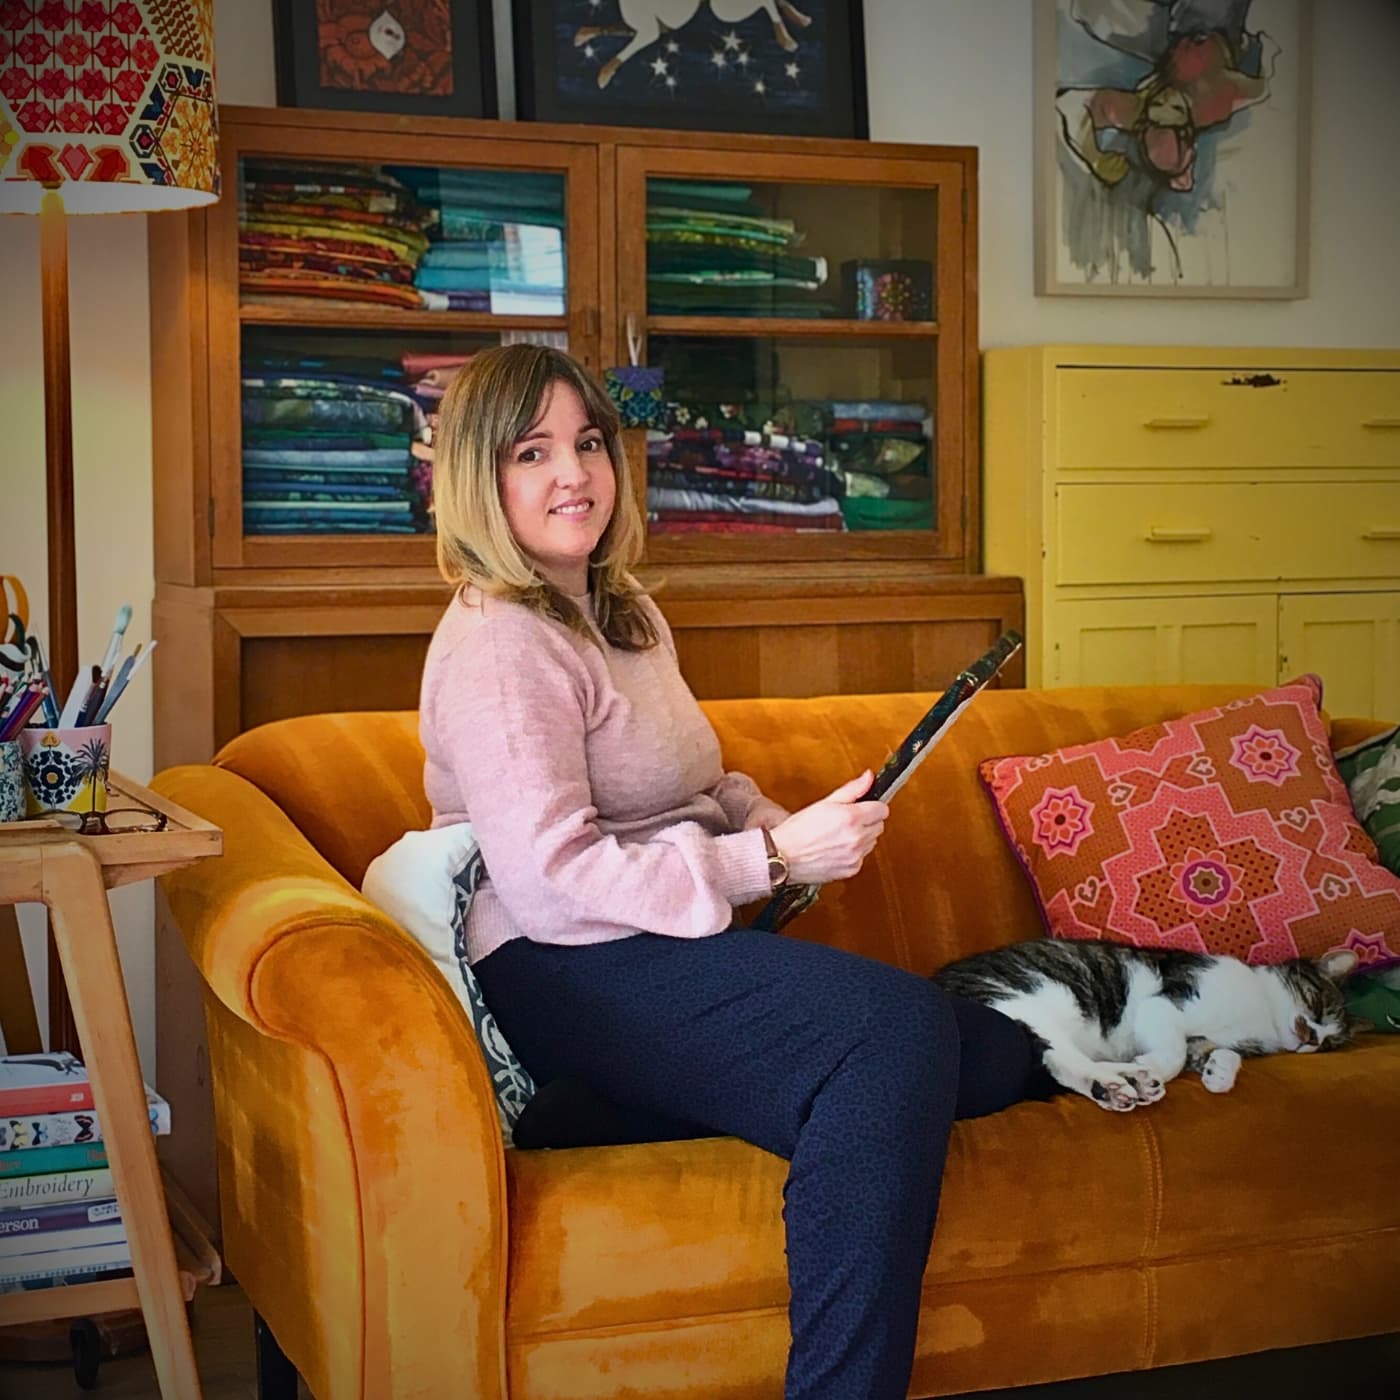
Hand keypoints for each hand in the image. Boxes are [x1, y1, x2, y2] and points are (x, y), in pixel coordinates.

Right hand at [770, 770, 888, 885]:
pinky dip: (853, 854)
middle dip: (867, 822)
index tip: (865, 807)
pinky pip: (862, 858)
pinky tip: (836, 849)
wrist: (782, 856)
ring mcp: (855, 856)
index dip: (873, 806)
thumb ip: (852, 790)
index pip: (882, 810)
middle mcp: (857, 838)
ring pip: (872, 842)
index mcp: (852, 818)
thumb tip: (869, 778)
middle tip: (846, 821)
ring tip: (838, 836)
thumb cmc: (798, 830)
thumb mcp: (824, 803)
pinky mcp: (852, 869)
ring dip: (862, 838)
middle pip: (879, 826)